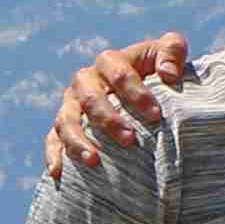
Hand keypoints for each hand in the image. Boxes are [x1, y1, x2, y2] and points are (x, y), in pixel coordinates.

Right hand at [41, 36, 197, 179]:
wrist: (139, 85)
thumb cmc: (156, 69)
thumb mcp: (169, 51)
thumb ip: (172, 52)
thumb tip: (168, 74)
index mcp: (109, 62)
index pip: (120, 75)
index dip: (137, 94)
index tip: (156, 115)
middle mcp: (85, 81)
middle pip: (91, 99)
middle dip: (109, 120)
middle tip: (130, 139)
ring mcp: (71, 104)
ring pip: (66, 120)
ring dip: (77, 140)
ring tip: (93, 160)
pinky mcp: (63, 125)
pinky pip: (52, 139)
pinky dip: (53, 154)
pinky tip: (57, 172)